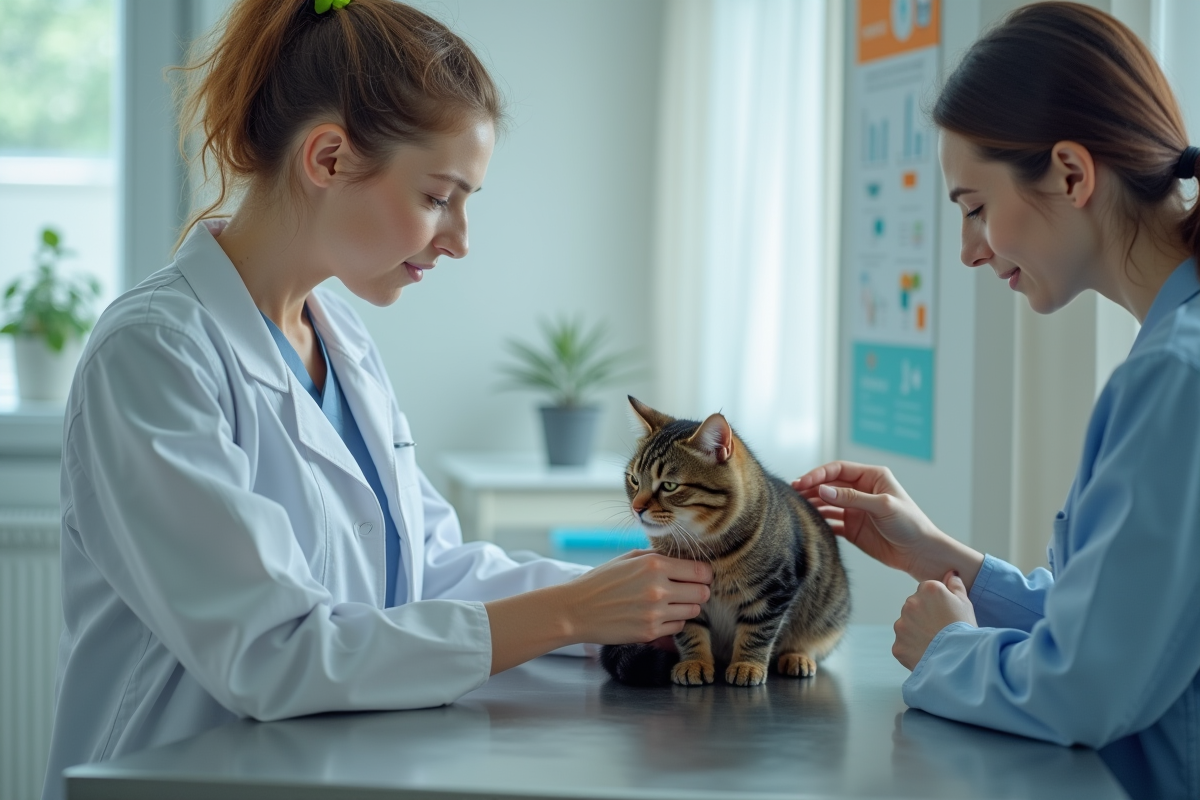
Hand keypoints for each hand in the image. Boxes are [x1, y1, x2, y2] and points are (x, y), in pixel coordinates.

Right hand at [562, 550, 711, 644]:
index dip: (703, 573)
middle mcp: (658, 588)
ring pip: (693, 611)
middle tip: (689, 589)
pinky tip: (659, 614)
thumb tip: (684, 557)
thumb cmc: (601, 581)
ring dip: (687, 606)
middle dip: (699, 590)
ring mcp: (655, 613)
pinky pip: (678, 626)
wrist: (576, 610)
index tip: (698, 575)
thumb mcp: (628, 558)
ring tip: (671, 602)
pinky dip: (673, 621)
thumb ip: (657, 556)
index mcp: (654, 564)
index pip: (700, 571)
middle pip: (703, 593)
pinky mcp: (650, 633)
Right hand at [792, 461, 982, 587]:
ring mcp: (856, 509)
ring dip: (813, 504)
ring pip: (827, 502)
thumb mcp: (882, 507)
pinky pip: (831, 521)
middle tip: (793, 494)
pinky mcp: (852, 528)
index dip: (818, 474)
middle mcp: (862, 491)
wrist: (920, 554)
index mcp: (872, 477)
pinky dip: (819, 521)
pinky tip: (808, 523)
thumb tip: (823, 489)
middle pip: (830, 484)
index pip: (838, 469)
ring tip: (796, 508)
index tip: (802, 482)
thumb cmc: (910, 525)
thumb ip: (851, 497)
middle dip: (811, 487)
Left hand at [892, 570, 976, 669]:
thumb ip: (955, 586)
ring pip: (907, 625)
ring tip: (935, 643)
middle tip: (940, 630)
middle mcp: (910, 603)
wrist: (961, 661)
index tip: (946, 615)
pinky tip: (928, 653)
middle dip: (924, 616)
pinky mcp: (898, 645)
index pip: (927, 591)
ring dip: (916, 632)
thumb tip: (950, 574)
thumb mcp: (966, 604)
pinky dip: (913, 649)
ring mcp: (901, 625)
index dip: (938, 604)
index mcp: (928, 589)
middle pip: (914, 606)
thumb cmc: (965, 631)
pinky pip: (904, 645)